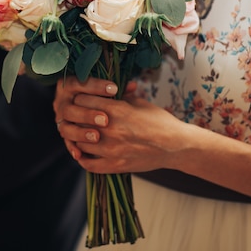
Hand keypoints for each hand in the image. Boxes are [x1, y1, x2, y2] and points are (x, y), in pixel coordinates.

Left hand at [54, 76, 189, 173]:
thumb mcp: (139, 102)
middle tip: (75, 117)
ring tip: (78, 134)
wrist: (175, 145)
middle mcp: (110, 129)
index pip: (82, 101)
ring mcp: (112, 149)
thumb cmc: (159, 121)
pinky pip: (89, 164)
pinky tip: (82, 153)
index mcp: (116, 109)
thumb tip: (107, 85)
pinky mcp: (115, 165)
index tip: (80, 101)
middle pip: (77, 121)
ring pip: (80, 143)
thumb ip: (119, 95)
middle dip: (75, 118)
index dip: (79, 99)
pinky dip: (82, 159)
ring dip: (77, 138)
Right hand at [54, 76, 113, 158]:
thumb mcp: (112, 92)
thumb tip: (132, 86)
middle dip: (88, 114)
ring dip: (80, 133)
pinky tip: (80, 154)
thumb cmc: (104, 96)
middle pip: (70, 108)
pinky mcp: (66, 134)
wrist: (90, 109)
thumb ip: (118, 90)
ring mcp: (61, 119)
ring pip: (66, 127)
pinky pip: (67, 143)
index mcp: (71, 85)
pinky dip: (72, 148)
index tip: (114, 89)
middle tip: (105, 120)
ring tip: (96, 137)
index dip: (96, 86)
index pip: (80, 83)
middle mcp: (62, 102)